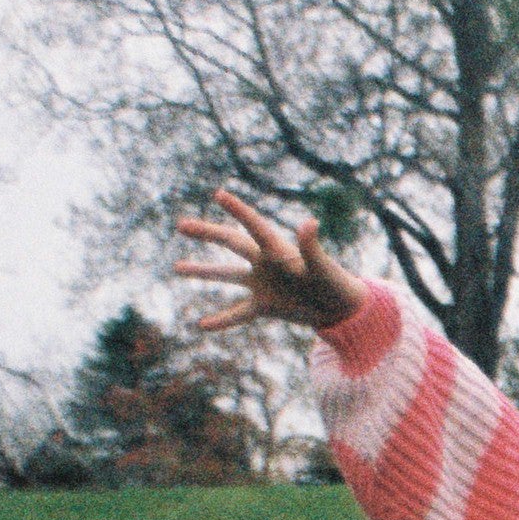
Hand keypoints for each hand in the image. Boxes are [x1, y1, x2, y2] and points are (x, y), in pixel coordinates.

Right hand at [174, 189, 363, 334]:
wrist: (341, 308)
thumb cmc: (336, 282)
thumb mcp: (323, 267)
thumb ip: (312, 247)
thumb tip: (309, 222)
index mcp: (278, 249)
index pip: (254, 226)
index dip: (238, 210)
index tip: (219, 194)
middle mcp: (265, 263)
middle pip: (231, 243)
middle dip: (206, 233)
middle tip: (181, 225)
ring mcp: (262, 284)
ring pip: (226, 275)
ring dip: (203, 272)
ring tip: (177, 267)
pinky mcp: (264, 306)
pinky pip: (238, 313)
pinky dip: (222, 320)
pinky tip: (202, 325)